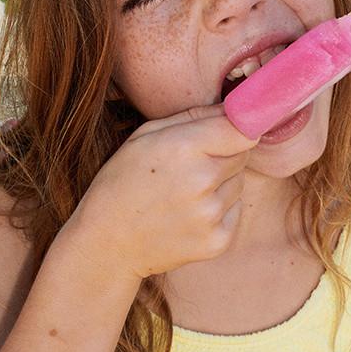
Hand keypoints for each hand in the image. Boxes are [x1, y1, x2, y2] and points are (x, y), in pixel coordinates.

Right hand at [78, 103, 259, 281]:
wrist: (107, 243)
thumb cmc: (123, 182)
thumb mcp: (145, 136)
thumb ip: (193, 116)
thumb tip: (236, 107)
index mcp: (183, 147)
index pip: (243, 129)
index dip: (237, 128)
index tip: (228, 132)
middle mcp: (202, 180)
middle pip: (243, 155)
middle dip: (224, 155)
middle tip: (190, 167)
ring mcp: (211, 214)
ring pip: (239, 183)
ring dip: (221, 184)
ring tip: (185, 194)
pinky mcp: (218, 241)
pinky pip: (235, 211)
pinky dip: (219, 211)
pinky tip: (188, 215)